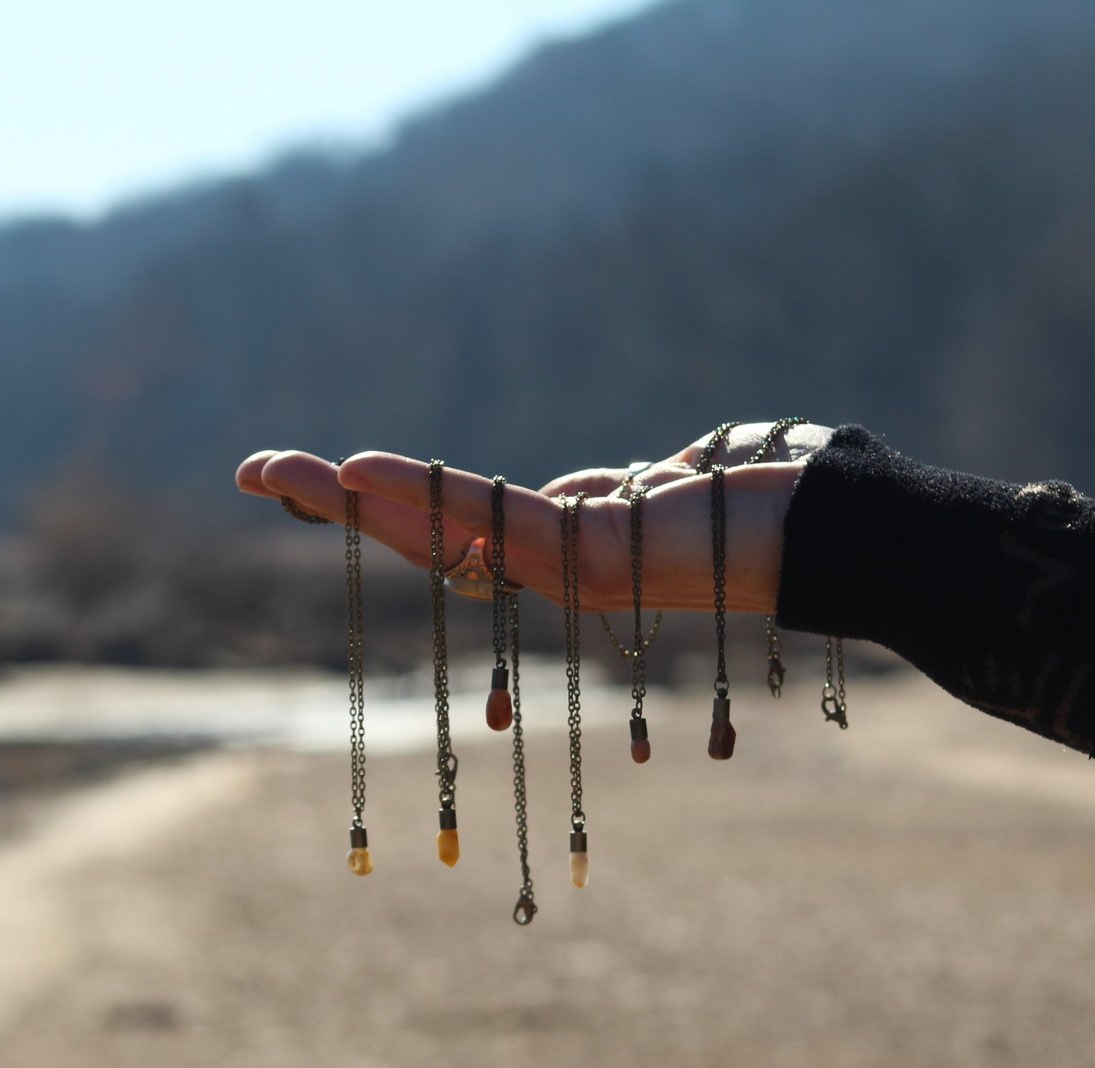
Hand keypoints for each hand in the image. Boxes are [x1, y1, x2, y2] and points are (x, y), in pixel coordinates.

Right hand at [235, 423, 834, 613]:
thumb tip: (646, 475)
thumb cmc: (774, 507)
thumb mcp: (681, 484)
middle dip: (338, 502)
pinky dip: (418, 493)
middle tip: (257, 473)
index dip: (389, 502)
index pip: (455, 527)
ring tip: (275, 471)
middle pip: (423, 532)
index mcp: (569, 552)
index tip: (334, 475)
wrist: (837, 538)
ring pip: (437, 527)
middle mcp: (554, 569)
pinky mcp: (586, 554)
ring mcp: (565, 568)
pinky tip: (356, 470)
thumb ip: (642, 487)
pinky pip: (486, 519)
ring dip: (349, 497)